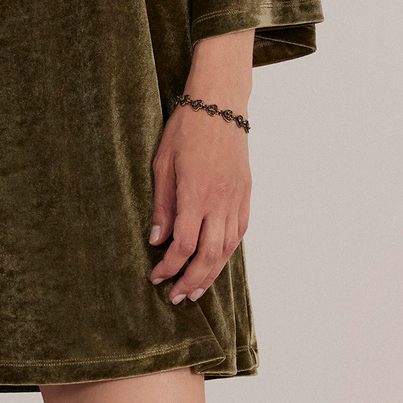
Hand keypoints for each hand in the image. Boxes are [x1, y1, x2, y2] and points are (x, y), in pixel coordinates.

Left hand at [148, 29, 253, 301]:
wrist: (220, 104)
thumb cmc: (185, 129)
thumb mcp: (162, 164)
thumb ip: (161, 205)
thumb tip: (157, 240)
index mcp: (195, 194)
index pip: (184, 245)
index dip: (169, 267)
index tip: (156, 276)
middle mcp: (219, 201)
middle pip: (209, 255)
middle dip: (192, 280)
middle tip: (177, 298)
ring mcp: (236, 198)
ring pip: (228, 248)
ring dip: (213, 273)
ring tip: (197, 289)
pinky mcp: (246, 192)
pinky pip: (240, 230)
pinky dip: (229, 251)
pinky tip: (217, 260)